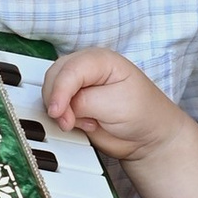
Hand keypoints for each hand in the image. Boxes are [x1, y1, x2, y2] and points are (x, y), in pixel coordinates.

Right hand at [43, 47, 177, 161]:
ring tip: (86, 123)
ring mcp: (77, 86)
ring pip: (50, 91)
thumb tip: (60, 108)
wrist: (147, 137)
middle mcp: (86, 69)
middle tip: (69, 122)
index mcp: (100, 60)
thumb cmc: (142, 113)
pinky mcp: (73, 103)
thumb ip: (83, 103)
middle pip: (54, 76)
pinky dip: (61, 118)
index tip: (57, 112)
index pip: (70, 69)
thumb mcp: (115, 104)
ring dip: (59, 110)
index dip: (60, 90)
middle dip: (56, 101)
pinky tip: (81, 124)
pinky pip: (55, 108)